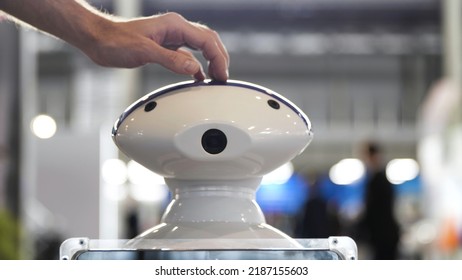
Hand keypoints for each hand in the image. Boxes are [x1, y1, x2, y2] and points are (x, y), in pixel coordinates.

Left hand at [83, 12, 228, 80]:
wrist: (97, 39)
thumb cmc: (115, 41)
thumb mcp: (144, 52)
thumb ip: (171, 60)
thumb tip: (195, 69)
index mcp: (174, 25)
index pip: (207, 40)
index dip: (218, 58)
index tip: (222, 75)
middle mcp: (176, 29)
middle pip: (208, 41)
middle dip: (220, 58)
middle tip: (224, 78)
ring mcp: (170, 37)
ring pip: (201, 47)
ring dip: (211, 61)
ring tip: (217, 78)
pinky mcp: (164, 46)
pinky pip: (188, 54)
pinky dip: (197, 66)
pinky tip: (199, 77)